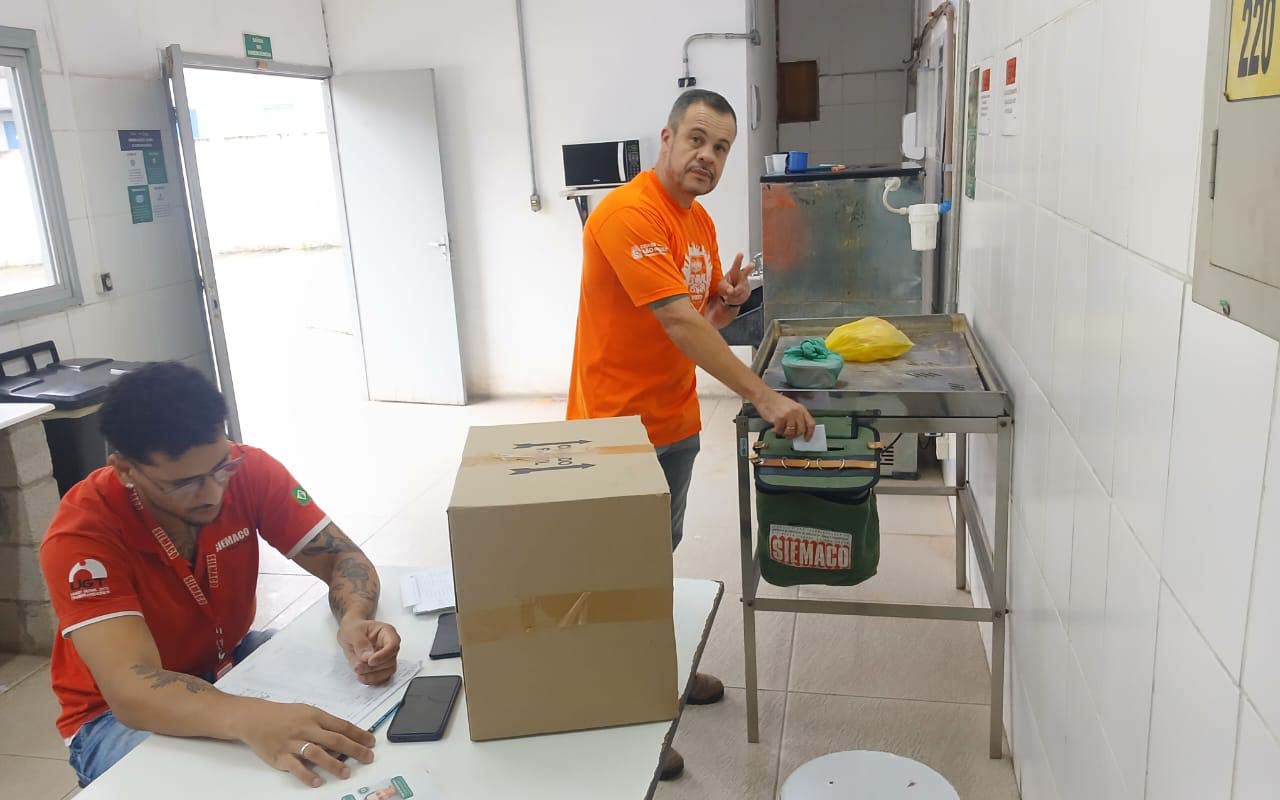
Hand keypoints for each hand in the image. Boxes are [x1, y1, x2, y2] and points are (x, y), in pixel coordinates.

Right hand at [232, 700, 375, 787]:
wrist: (255, 718)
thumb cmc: (285, 715)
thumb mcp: (307, 712)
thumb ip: (324, 723)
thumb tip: (346, 736)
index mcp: (315, 716)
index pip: (341, 725)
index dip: (358, 734)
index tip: (371, 742)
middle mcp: (305, 728)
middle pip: (334, 739)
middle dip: (354, 749)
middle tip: (368, 758)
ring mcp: (292, 743)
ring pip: (316, 753)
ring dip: (333, 763)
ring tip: (346, 773)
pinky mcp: (280, 756)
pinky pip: (295, 767)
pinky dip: (307, 775)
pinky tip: (317, 782)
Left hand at [337, 619, 400, 685]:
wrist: (349, 634)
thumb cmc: (353, 629)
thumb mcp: (352, 632)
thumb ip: (360, 643)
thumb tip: (367, 657)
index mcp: (387, 632)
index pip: (393, 645)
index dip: (383, 655)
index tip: (370, 661)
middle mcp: (390, 645)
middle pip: (391, 660)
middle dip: (374, 667)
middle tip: (358, 667)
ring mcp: (387, 657)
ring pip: (388, 671)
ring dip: (373, 675)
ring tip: (359, 671)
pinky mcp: (382, 667)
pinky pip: (382, 677)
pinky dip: (372, 679)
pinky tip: (362, 676)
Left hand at [717, 253, 752, 307]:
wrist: (732, 296)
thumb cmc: (726, 286)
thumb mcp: (722, 286)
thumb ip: (725, 288)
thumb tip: (730, 290)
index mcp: (734, 272)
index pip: (736, 265)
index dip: (739, 259)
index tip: (740, 254)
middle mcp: (742, 277)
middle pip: (745, 272)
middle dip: (748, 269)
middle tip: (752, 264)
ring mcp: (745, 285)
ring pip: (740, 291)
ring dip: (733, 295)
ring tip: (729, 295)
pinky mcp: (747, 293)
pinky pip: (740, 298)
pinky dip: (735, 300)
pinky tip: (733, 298)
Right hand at [756, 390, 815, 440]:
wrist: (765, 396)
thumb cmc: (776, 401)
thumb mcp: (792, 406)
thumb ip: (798, 417)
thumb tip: (800, 430)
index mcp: (801, 409)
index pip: (811, 424)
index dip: (809, 433)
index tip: (806, 438)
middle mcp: (796, 411)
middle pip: (801, 430)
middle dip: (795, 435)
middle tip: (790, 435)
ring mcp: (788, 415)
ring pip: (791, 432)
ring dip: (785, 434)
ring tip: (781, 430)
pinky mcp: (779, 419)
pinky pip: (781, 431)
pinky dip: (777, 431)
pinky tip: (775, 427)